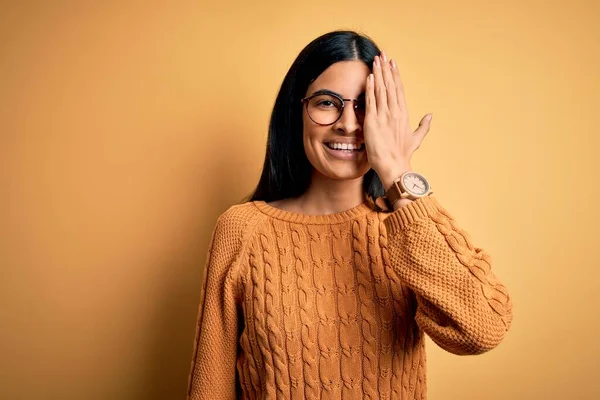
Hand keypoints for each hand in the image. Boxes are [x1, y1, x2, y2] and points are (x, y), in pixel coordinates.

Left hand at [364, 50, 431, 189]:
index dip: (395, 75)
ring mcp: (385, 116)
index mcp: (404, 114)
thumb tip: (430, 115)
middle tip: (383, 54)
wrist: (394, 166)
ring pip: (381, 89)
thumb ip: (423, 126)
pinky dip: (371, 88)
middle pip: (390, 85)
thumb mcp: (415, 139)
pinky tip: (370, 76)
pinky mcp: (373, 121)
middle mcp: (395, 112)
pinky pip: (372, 101)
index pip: (399, 89)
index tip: (392, 62)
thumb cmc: (403, 155)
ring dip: (378, 73)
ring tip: (376, 60)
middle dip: (386, 68)